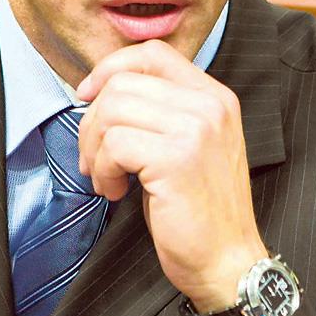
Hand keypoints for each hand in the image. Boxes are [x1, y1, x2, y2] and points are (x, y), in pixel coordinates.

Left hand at [77, 39, 267, 312]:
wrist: (227, 262)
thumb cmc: (198, 210)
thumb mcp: (188, 146)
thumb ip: (160, 112)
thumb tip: (100, 91)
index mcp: (214, 97)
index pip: (153, 53)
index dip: (111, 68)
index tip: (88, 96)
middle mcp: (210, 105)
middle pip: (122, 83)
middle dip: (92, 123)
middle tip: (94, 161)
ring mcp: (196, 129)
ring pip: (112, 111)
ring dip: (94, 150)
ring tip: (106, 179)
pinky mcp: (177, 158)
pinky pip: (114, 145)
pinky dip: (102, 170)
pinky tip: (115, 192)